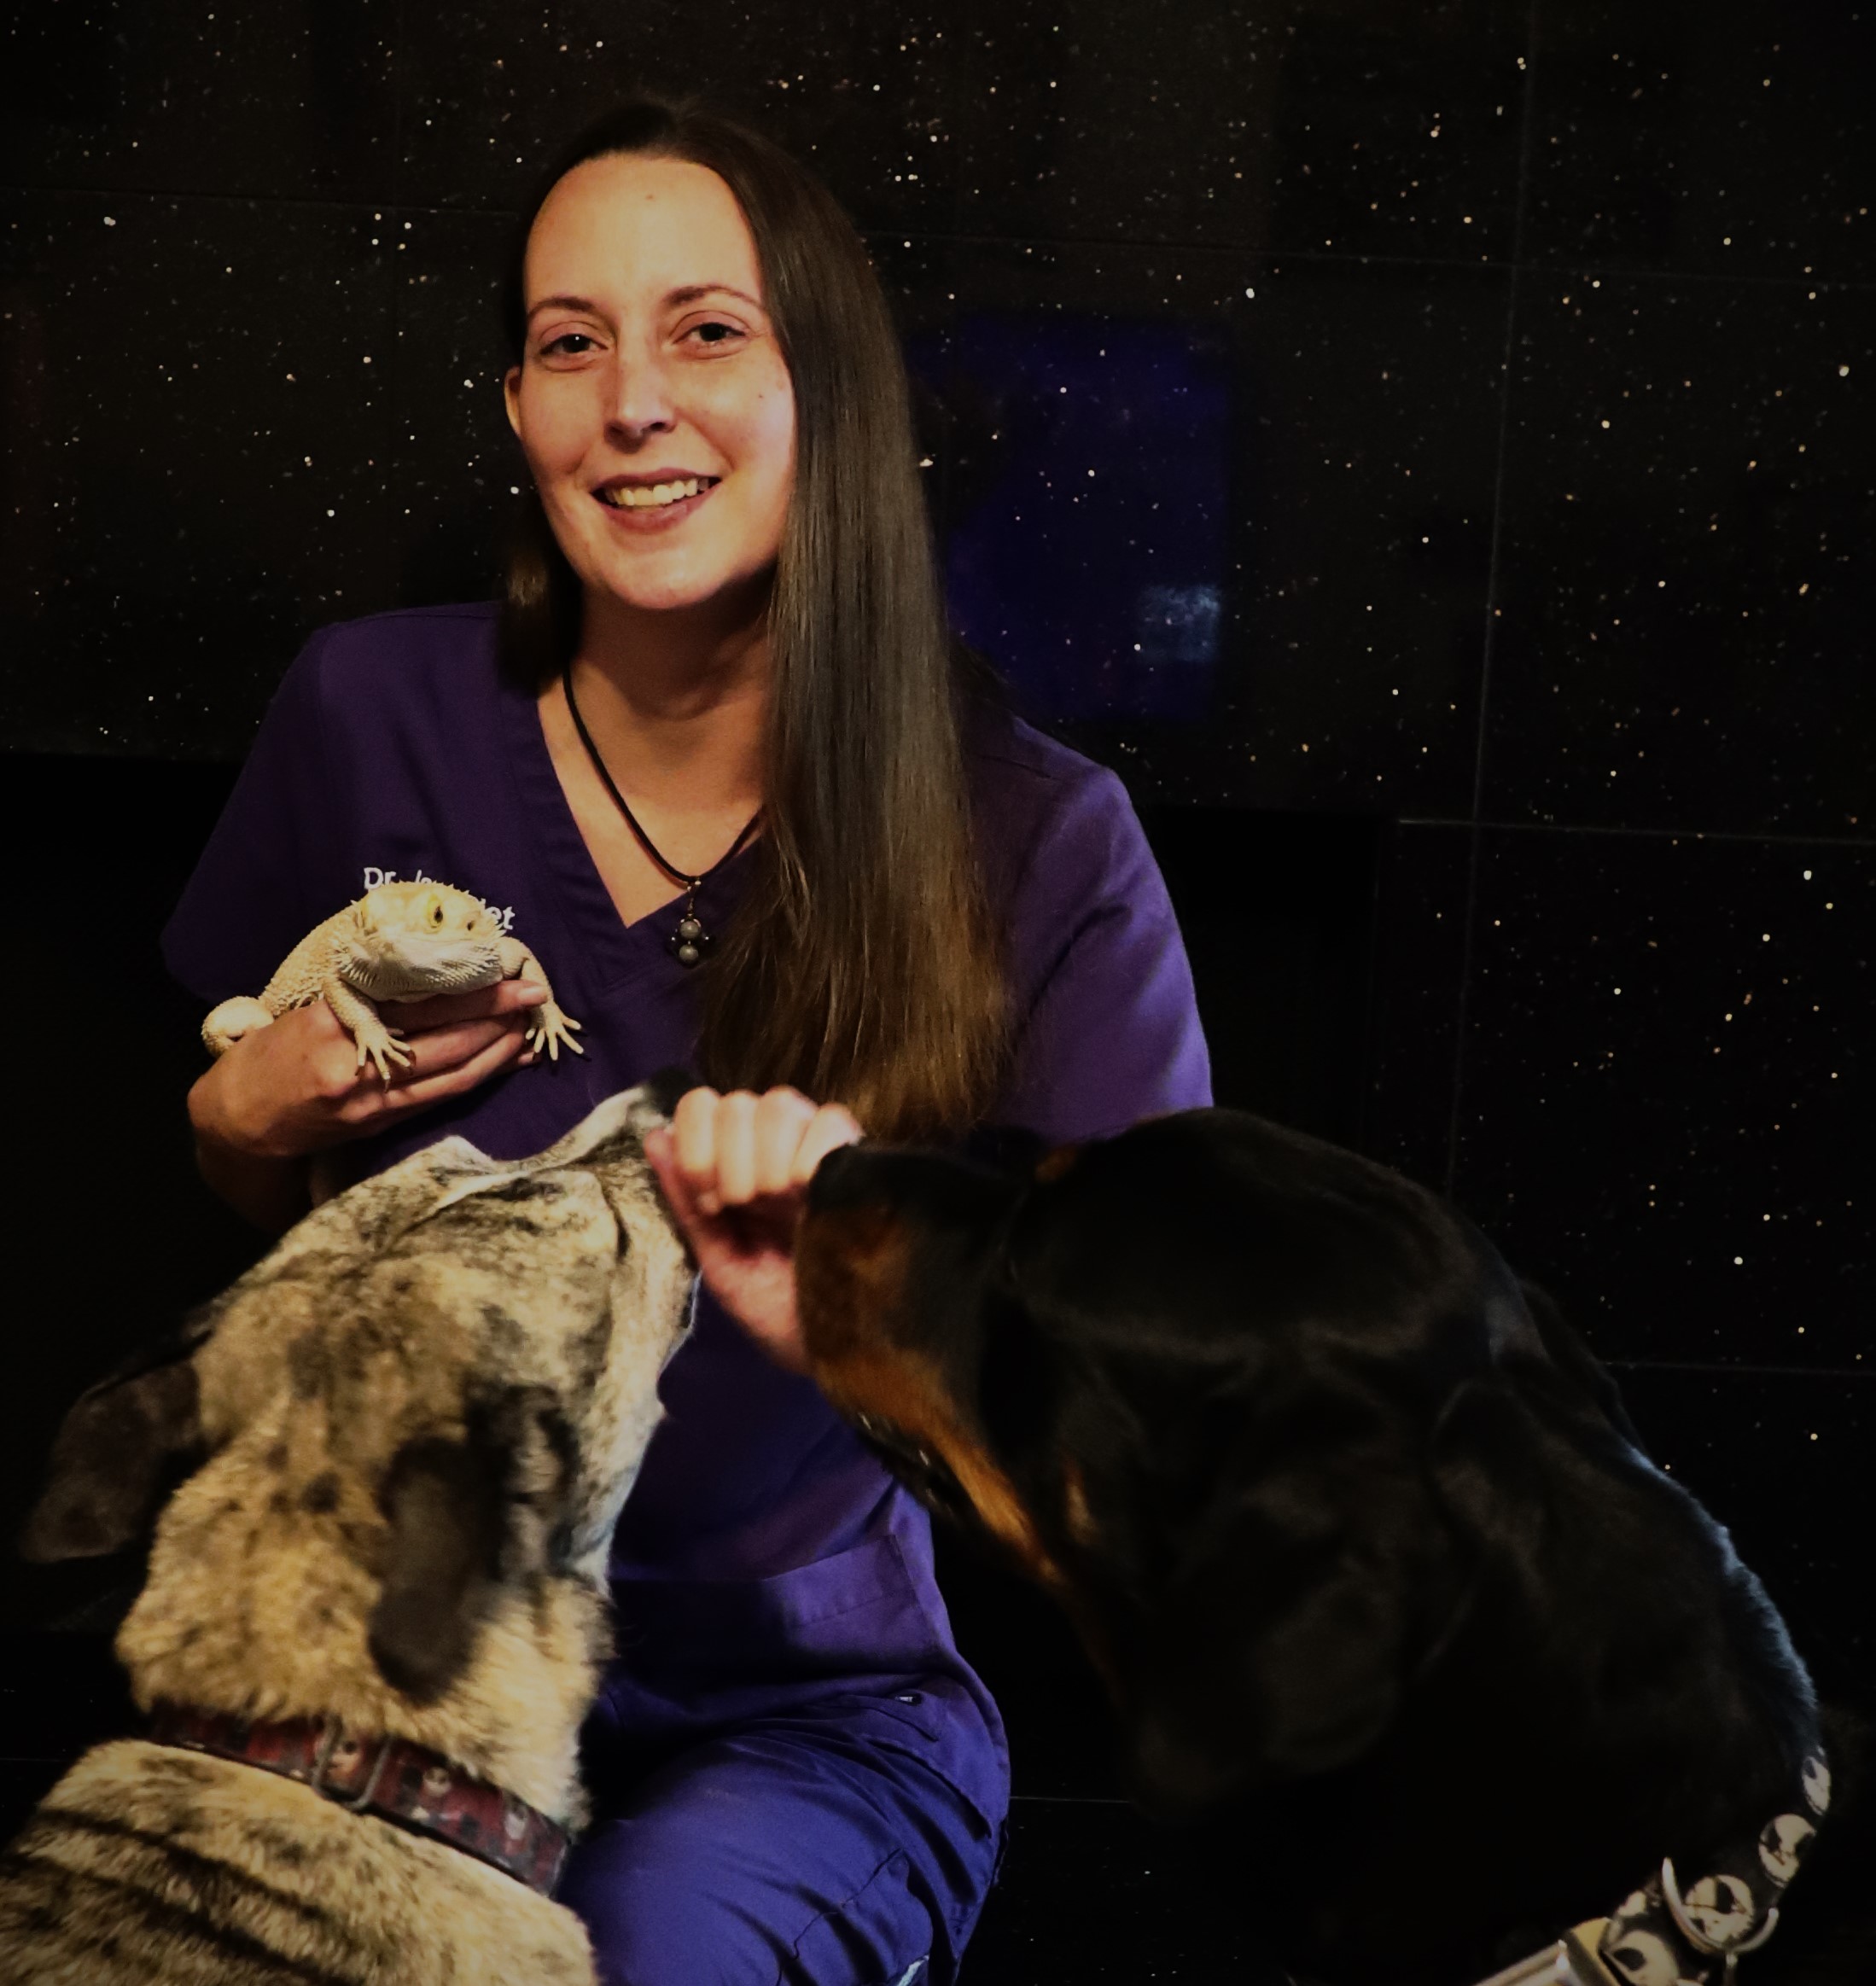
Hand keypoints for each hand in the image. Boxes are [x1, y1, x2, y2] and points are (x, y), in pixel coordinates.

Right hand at [189, 980, 546, 1162]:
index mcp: (338, 1020)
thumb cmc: (275, 1053)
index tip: (509, 975)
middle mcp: (357, 1059)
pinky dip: (480, 1077)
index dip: (469, 991)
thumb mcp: (313, 1012)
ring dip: (496, 1049)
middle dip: (496, 1016)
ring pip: (450, 1072)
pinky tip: (508, 1063)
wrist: (237, 1118)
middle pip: (443, 1037)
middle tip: (535, 996)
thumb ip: (367, 1000)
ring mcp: (372, 1097)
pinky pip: (441, 1097)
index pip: (417, 1002)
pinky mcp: (380, 1123)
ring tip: (529, 1028)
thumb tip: (436, 979)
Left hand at [646, 1086, 862, 1372]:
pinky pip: (832, 1120)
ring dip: (766, 1159)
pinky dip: (812, 1155)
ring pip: (780, 1104)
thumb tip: (653, 1137)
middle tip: (741, 1209)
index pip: (703, 1104)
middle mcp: (777, 1150)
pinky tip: (812, 1194)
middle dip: (727, 1159)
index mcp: (736, 1167)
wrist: (838, 1353)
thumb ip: (687, 1203)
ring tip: (779, 1205)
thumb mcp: (721, 1262)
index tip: (709, 1201)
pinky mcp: (862, 1161)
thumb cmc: (778, 1314)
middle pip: (738, 1102)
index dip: (696, 1142)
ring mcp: (820, 1152)